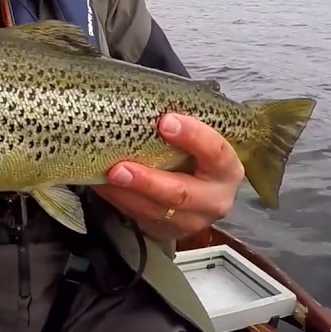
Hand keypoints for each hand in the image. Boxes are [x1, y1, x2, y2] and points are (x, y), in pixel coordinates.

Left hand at [92, 113, 243, 241]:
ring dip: (125, 193)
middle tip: (119, 168)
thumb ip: (180, 127)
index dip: (194, 137)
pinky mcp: (170, 232)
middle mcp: (215, 199)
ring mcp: (192, 220)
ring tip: (103, 176)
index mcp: (227, 169)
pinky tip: (103, 185)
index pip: (216, 152)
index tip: (165, 121)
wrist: (197, 189)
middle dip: (147, 181)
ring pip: (156, 210)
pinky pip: (141, 218)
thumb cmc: (192, 155)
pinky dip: (119, 201)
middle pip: (181, 193)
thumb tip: (144, 99)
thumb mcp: (197, 141)